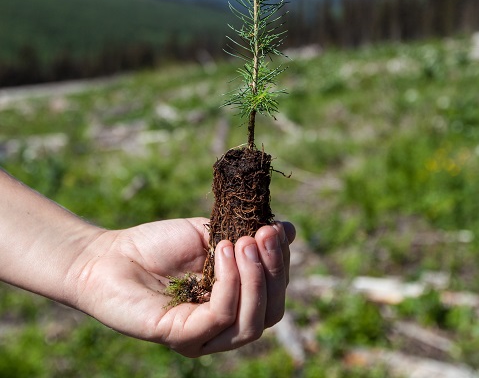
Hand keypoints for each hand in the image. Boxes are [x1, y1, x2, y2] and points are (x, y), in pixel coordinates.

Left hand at [68, 217, 295, 356]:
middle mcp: (222, 326)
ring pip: (251, 322)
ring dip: (254, 277)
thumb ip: (247, 235)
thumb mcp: (211, 234)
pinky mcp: (183, 337)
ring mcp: (204, 336)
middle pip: (271, 313)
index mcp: (233, 301)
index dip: (280, 262)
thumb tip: (289, 229)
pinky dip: (228, 282)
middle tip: (263, 234)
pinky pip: (220, 316)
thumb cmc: (158, 245)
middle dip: (274, 271)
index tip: (275, 228)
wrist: (111, 255)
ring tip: (242, 242)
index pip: (273, 293)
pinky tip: (220, 251)